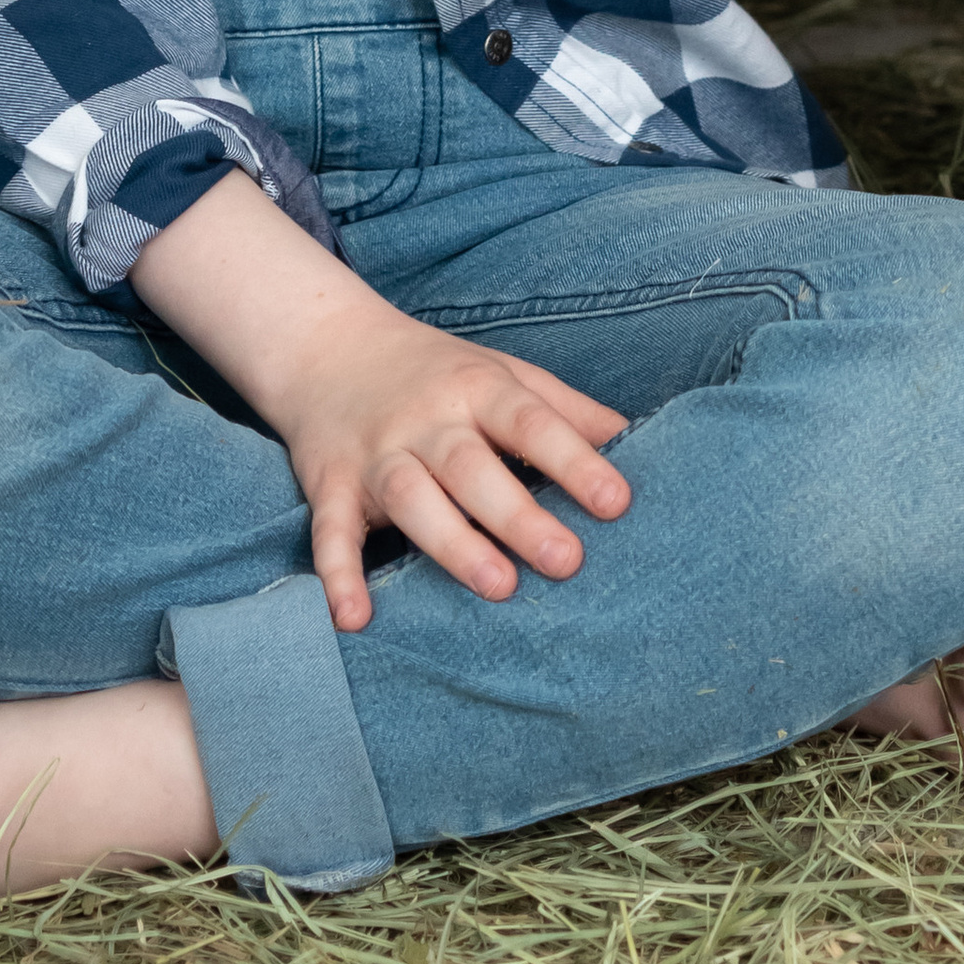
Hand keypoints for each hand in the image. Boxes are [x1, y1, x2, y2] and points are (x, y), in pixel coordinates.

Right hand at [269, 305, 632, 631]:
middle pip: (473, 467)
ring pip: (412, 497)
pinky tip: (354, 617)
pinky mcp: (329, 484)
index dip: (575, 461)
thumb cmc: (437, 372)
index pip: (532, 422)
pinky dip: (338, 574)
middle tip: (568, 561)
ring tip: (498, 585)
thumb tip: (637, 440)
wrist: (327, 346)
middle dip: (519, 514)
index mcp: (478, 389)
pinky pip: (330, 531)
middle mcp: (427, 420)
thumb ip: (566, 410)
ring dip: (452, 542)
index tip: (617, 501)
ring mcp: (376, 452)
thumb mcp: (503, 371)